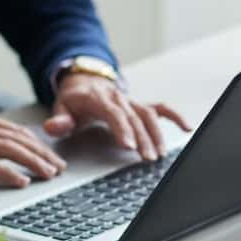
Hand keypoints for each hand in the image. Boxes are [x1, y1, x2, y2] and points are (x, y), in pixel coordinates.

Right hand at [0, 112, 67, 187]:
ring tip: (47, 174)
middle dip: (42, 154)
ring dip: (32, 163)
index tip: (55, 159)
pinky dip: (9, 173)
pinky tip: (22, 181)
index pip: (18, 132)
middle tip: (58, 168)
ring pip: (9, 150)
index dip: (40, 146)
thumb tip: (24, 148)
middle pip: (18, 140)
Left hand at [43, 73, 189, 161]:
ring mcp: (132, 101)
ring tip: (159, 154)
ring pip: (149, 116)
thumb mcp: (61, 107)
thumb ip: (59, 120)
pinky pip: (161, 108)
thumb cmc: (74, 100)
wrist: (85, 82)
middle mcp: (119, 98)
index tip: (128, 146)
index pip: (114, 113)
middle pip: (135, 118)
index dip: (122, 129)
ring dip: (157, 135)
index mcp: (99, 98)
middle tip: (147, 158)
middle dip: (143, 139)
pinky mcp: (141, 105)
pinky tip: (186, 128)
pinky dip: (175, 117)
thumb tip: (54, 127)